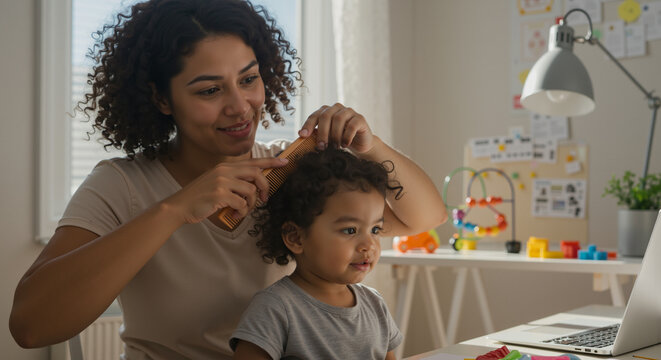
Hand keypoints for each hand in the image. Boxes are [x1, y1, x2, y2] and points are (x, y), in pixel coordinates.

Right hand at [162, 157, 288, 223]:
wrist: (180, 206)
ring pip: (251, 191)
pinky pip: (242, 203)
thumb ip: (234, 181)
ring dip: (251, 204)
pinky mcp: (220, 194)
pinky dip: (242, 212)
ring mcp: (222, 182)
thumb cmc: (200, 197)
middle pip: (257, 174)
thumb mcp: (217, 183)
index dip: (271, 162)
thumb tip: (255, 186)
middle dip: (265, 187)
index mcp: (225, 167)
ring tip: (242, 210)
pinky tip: (235, 214)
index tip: (284, 162)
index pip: (253, 162)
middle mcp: (225, 171)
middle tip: (264, 199)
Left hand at [298, 103, 373, 153]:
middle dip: (322, 132)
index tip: (303, 135)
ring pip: (338, 119)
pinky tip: (345, 145)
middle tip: (321, 146)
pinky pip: (352, 125)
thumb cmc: (340, 140)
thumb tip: (301, 134)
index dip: (308, 125)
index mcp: (326, 111)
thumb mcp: (326, 138)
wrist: (360, 144)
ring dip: (335, 135)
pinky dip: (347, 136)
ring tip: (335, 147)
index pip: (315, 115)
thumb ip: (315, 135)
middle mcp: (337, 108)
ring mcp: (349, 112)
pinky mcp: (360, 118)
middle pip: (326, 116)